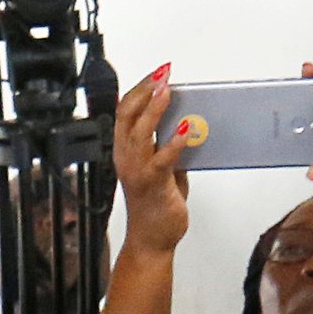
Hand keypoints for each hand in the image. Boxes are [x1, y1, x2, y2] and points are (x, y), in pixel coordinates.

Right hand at [110, 65, 198, 255]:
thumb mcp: (162, 168)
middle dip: (145, 90)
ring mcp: (137, 171)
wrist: (151, 240)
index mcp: (125, 151)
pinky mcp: (152, 185)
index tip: (157, 73)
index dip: (139, 89)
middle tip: (163, 74)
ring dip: (154, 110)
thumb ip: (167, 146)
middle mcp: (126, 158)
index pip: (125, 111)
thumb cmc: (155, 205)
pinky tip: (187, 130)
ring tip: (167, 92)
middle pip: (127, 115)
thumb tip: (184, 123)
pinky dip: (174, 142)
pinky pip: (162, 159)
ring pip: (139, 132)